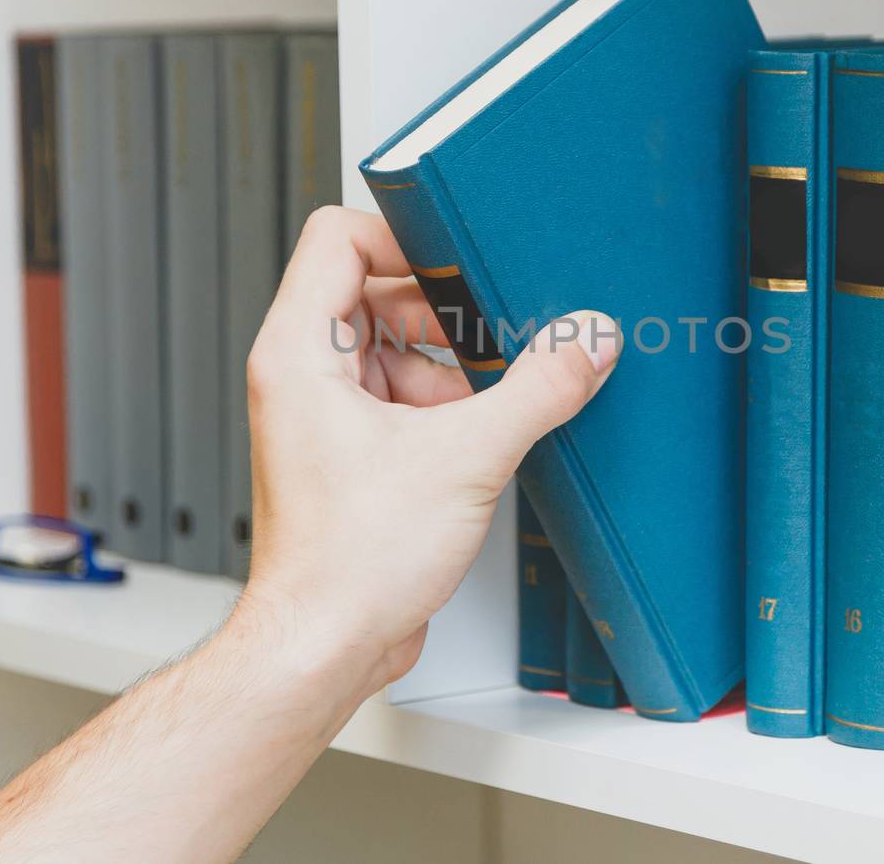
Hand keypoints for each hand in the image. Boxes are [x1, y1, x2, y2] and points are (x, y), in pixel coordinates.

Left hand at [236, 207, 619, 690]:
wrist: (326, 645)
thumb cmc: (347, 563)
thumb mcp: (467, 457)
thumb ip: (538, 389)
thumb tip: (584, 343)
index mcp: (299, 352)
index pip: (337, 238)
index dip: (403, 239)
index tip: (459, 263)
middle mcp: (300, 376)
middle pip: (373, 293)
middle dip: (442, 316)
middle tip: (494, 336)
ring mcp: (321, 416)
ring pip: (392, 350)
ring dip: (449, 370)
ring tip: (489, 403)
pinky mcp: (348, 455)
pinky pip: (399, 400)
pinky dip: (443, 410)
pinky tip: (478, 442)